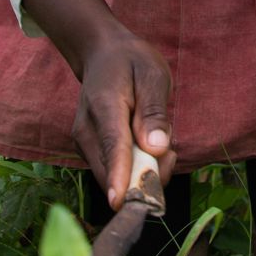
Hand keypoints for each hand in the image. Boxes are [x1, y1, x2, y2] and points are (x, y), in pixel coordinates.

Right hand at [20, 0, 176, 210]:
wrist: (102, 54)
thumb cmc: (132, 62)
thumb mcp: (153, 74)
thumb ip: (154, 111)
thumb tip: (156, 148)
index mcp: (104, 105)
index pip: (113, 146)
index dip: (119, 175)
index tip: (121, 202)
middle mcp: (87, 129)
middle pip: (112, 170)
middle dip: (145, 175)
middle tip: (171, 153)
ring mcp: (84, 142)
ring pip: (112, 175)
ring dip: (141, 171)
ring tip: (160, 140)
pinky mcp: (88, 150)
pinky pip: (112, 171)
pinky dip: (133, 168)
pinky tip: (147, 145)